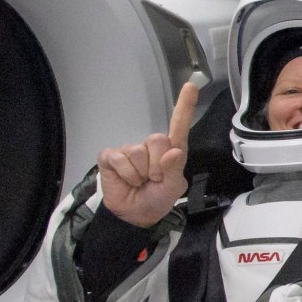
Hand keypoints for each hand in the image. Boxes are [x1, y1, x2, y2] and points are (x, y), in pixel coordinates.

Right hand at [99, 82, 194, 227]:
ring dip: (140, 174)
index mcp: (170, 152)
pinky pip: (120, 159)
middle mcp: (150, 147)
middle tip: (153, 180)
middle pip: (157, 140)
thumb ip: (174, 171)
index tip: (190, 86)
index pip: (178, 126)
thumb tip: (174, 151)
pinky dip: (125, 175)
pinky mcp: (111, 156)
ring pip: (137, 153)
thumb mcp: (173, 189)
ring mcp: (130, 150)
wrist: (134, 215)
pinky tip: (126, 180)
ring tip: (140, 181)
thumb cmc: (157, 199)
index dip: (184, 106)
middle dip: (157, 166)